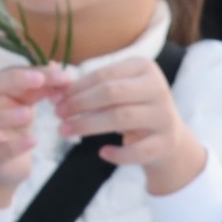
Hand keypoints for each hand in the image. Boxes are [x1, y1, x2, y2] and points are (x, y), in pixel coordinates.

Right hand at [0, 64, 60, 208]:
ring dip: (3, 116)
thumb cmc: (10, 126)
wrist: (0, 164)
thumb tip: (57, 67)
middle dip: (11, 80)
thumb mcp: (25, 102)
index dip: (30, 70)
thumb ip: (39, 87)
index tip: (59, 73)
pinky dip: (13, 147)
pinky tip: (32, 140)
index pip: (3, 73)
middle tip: (40, 80)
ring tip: (29, 114)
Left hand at [56, 51, 202, 197]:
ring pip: (121, 118)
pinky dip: (118, 154)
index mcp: (144, 68)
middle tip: (58, 115)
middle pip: (111, 93)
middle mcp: (158, 88)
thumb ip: (88, 86)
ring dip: (88, 126)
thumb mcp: (117, 92)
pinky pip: (137, 151)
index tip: (56, 100)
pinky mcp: (166, 142)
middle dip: (80, 104)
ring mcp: (164, 116)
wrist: (168, 137)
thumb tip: (53, 79)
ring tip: (65, 131)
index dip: (77, 88)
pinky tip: (102, 153)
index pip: (104, 75)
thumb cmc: (133, 108)